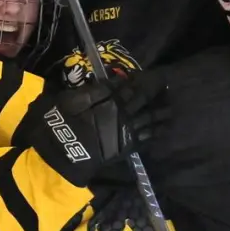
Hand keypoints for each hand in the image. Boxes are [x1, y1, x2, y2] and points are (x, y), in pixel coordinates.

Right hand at [16, 72, 164, 186]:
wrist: (59, 156)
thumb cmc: (59, 124)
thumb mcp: (71, 99)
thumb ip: (96, 90)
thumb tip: (117, 81)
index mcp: (111, 102)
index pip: (134, 86)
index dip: (146, 79)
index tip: (155, 74)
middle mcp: (124, 116)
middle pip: (146, 101)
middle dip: (158, 92)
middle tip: (167, 84)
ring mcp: (126, 133)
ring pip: (151, 120)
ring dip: (162, 111)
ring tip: (170, 105)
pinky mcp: (124, 149)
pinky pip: (146, 138)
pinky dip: (156, 132)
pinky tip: (162, 128)